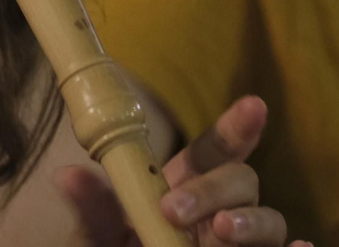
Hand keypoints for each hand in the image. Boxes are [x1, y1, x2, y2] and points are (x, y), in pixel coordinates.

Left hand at [61, 96, 310, 246]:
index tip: (254, 106)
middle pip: (242, 182)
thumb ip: (93, 209)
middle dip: (214, 188)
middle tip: (173, 208)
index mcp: (182, 188)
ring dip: (252, 221)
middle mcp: (218, 213)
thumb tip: (67, 175)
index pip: (215, 152)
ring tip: (222, 230)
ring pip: (270, 222)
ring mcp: (238, 243)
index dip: (237, 128)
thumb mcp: (95, 235)